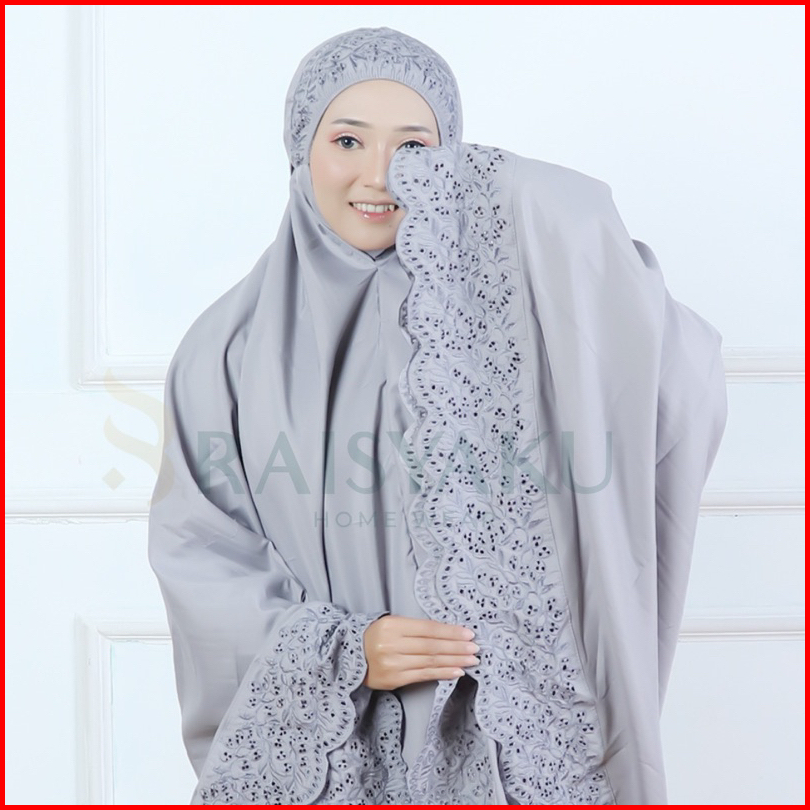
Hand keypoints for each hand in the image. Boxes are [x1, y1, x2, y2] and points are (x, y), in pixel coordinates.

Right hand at [361, 615, 478, 689]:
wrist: (351, 656)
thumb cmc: (376, 637)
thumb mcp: (392, 624)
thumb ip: (416, 628)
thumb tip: (449, 634)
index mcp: (391, 625)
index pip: (428, 629)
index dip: (450, 632)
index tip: (468, 634)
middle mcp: (391, 644)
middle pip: (431, 646)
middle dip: (456, 648)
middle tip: (475, 648)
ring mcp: (392, 663)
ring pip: (429, 662)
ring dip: (453, 661)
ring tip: (470, 661)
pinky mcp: (394, 679)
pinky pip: (423, 676)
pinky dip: (441, 673)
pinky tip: (455, 672)